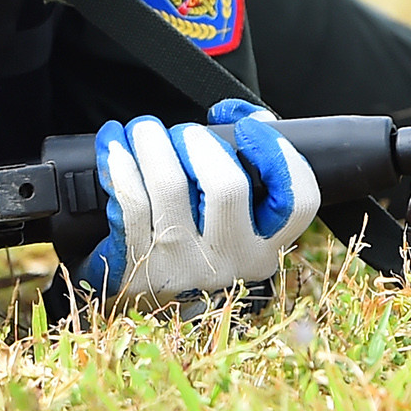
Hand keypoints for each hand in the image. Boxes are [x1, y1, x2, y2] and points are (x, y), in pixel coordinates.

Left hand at [79, 99, 319, 302]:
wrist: (133, 294)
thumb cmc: (186, 238)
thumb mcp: (226, 215)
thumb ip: (245, 165)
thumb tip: (240, 116)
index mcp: (263, 246)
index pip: (298, 202)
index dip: (279, 155)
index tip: (249, 128)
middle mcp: (229, 261)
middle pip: (227, 186)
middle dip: (198, 141)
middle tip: (180, 133)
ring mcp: (182, 265)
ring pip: (170, 185)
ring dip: (152, 142)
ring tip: (143, 131)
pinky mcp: (137, 263)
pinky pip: (129, 199)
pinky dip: (118, 162)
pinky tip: (113, 145)